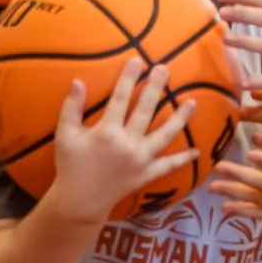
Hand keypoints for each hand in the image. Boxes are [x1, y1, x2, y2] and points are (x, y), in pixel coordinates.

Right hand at [50, 60, 196, 224]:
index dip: (128, 78)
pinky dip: (182, 159)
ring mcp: (140, 160)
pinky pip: (168, 166)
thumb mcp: (65, 136)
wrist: (80, 201)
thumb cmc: (71, 166)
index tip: (137, 61)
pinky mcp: (146, 175)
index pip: (120, 98)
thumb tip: (77, 81)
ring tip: (192, 102)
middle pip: (145, 110)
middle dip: (156, 88)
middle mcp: (127, 144)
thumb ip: (71, 108)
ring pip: (164, 135)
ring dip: (179, 118)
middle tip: (165, 69)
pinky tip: (196, 151)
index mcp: (106, 132)